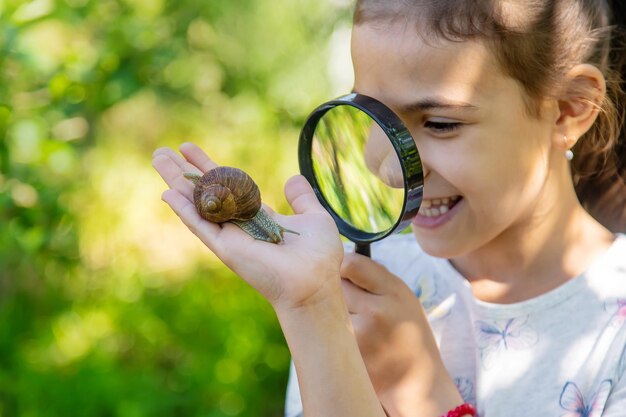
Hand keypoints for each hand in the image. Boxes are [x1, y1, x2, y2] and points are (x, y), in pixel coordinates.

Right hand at [152, 143, 344, 312]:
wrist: (315, 283)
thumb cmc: (318, 256)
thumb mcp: (313, 217)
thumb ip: (302, 198)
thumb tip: (292, 179)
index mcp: (256, 215)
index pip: (226, 185)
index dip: (207, 166)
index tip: (188, 148)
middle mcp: (238, 224)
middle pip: (204, 191)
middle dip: (183, 171)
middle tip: (161, 152)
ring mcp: (230, 236)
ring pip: (196, 204)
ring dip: (176, 183)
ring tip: (158, 160)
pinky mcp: (226, 248)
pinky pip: (200, 225)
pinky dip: (184, 209)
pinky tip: (167, 193)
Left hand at [340, 252, 462, 415]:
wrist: (416, 382)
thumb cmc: (406, 332)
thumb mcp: (403, 298)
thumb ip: (375, 277)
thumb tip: (337, 258)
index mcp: (394, 291)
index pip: (351, 263)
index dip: (341, 266)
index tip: (342, 273)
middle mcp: (377, 311)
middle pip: (334, 283)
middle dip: (334, 288)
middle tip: (348, 301)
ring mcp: (360, 334)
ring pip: (327, 306)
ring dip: (330, 309)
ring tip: (352, 321)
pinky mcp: (348, 353)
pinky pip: (327, 329)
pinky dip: (330, 330)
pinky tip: (345, 338)